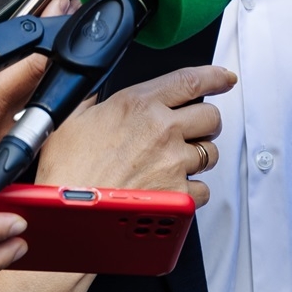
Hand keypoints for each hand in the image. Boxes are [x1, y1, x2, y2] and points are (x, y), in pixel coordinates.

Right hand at [0, 0, 73, 176]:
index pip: (29, 69)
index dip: (44, 39)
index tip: (57, 14)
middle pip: (36, 81)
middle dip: (48, 46)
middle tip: (57, 14)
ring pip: (29, 98)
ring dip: (38, 68)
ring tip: (41, 40)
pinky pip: (17, 114)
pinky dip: (23, 89)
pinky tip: (18, 73)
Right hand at [35, 66, 234, 206]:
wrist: (68, 215)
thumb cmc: (67, 173)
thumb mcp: (71, 122)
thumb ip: (94, 104)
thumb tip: (98, 98)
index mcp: (138, 105)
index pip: (190, 80)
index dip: (215, 76)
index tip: (224, 78)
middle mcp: (162, 130)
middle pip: (210, 117)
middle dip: (204, 123)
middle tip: (191, 131)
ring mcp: (173, 163)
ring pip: (210, 153)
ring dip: (198, 157)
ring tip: (173, 165)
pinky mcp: (179, 195)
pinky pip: (203, 189)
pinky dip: (191, 191)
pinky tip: (170, 190)